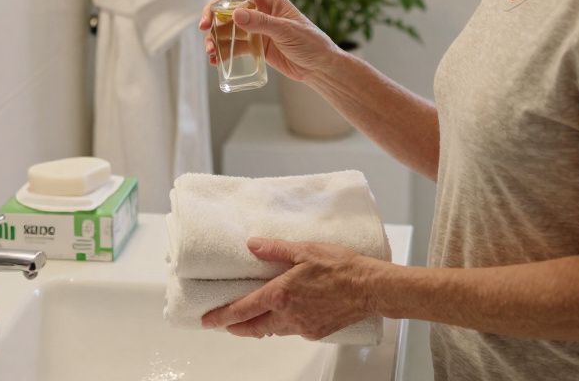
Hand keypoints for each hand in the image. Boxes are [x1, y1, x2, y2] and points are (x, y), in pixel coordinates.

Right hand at [199, 0, 341, 81]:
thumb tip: (235, 15)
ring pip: (227, 26)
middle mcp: (260, 10)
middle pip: (229, 2)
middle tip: (204, 27)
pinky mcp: (255, 46)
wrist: (319, 68)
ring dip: (214, 35)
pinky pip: (233, 45)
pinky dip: (222, 51)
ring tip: (211, 50)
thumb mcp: (286, 30)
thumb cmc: (310, 43)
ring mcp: (255, 28)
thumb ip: (261, 23)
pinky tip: (216, 60)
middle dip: (212, 12)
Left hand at [200, 238, 381, 340]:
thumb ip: (275, 249)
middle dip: (237, 327)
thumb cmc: (341, 267)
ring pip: (273, 330)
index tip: (208, 320)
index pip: (243, 309)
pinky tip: (288, 315)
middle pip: (254, 327)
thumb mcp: (305, 250)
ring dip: (261, 325)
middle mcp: (288, 315)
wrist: (370, 288)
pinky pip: (293, 331)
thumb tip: (252, 245)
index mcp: (281, 294)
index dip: (222, 316)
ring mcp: (303, 327)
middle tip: (225, 323)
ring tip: (254, 318)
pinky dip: (284, 324)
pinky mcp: (316, 333)